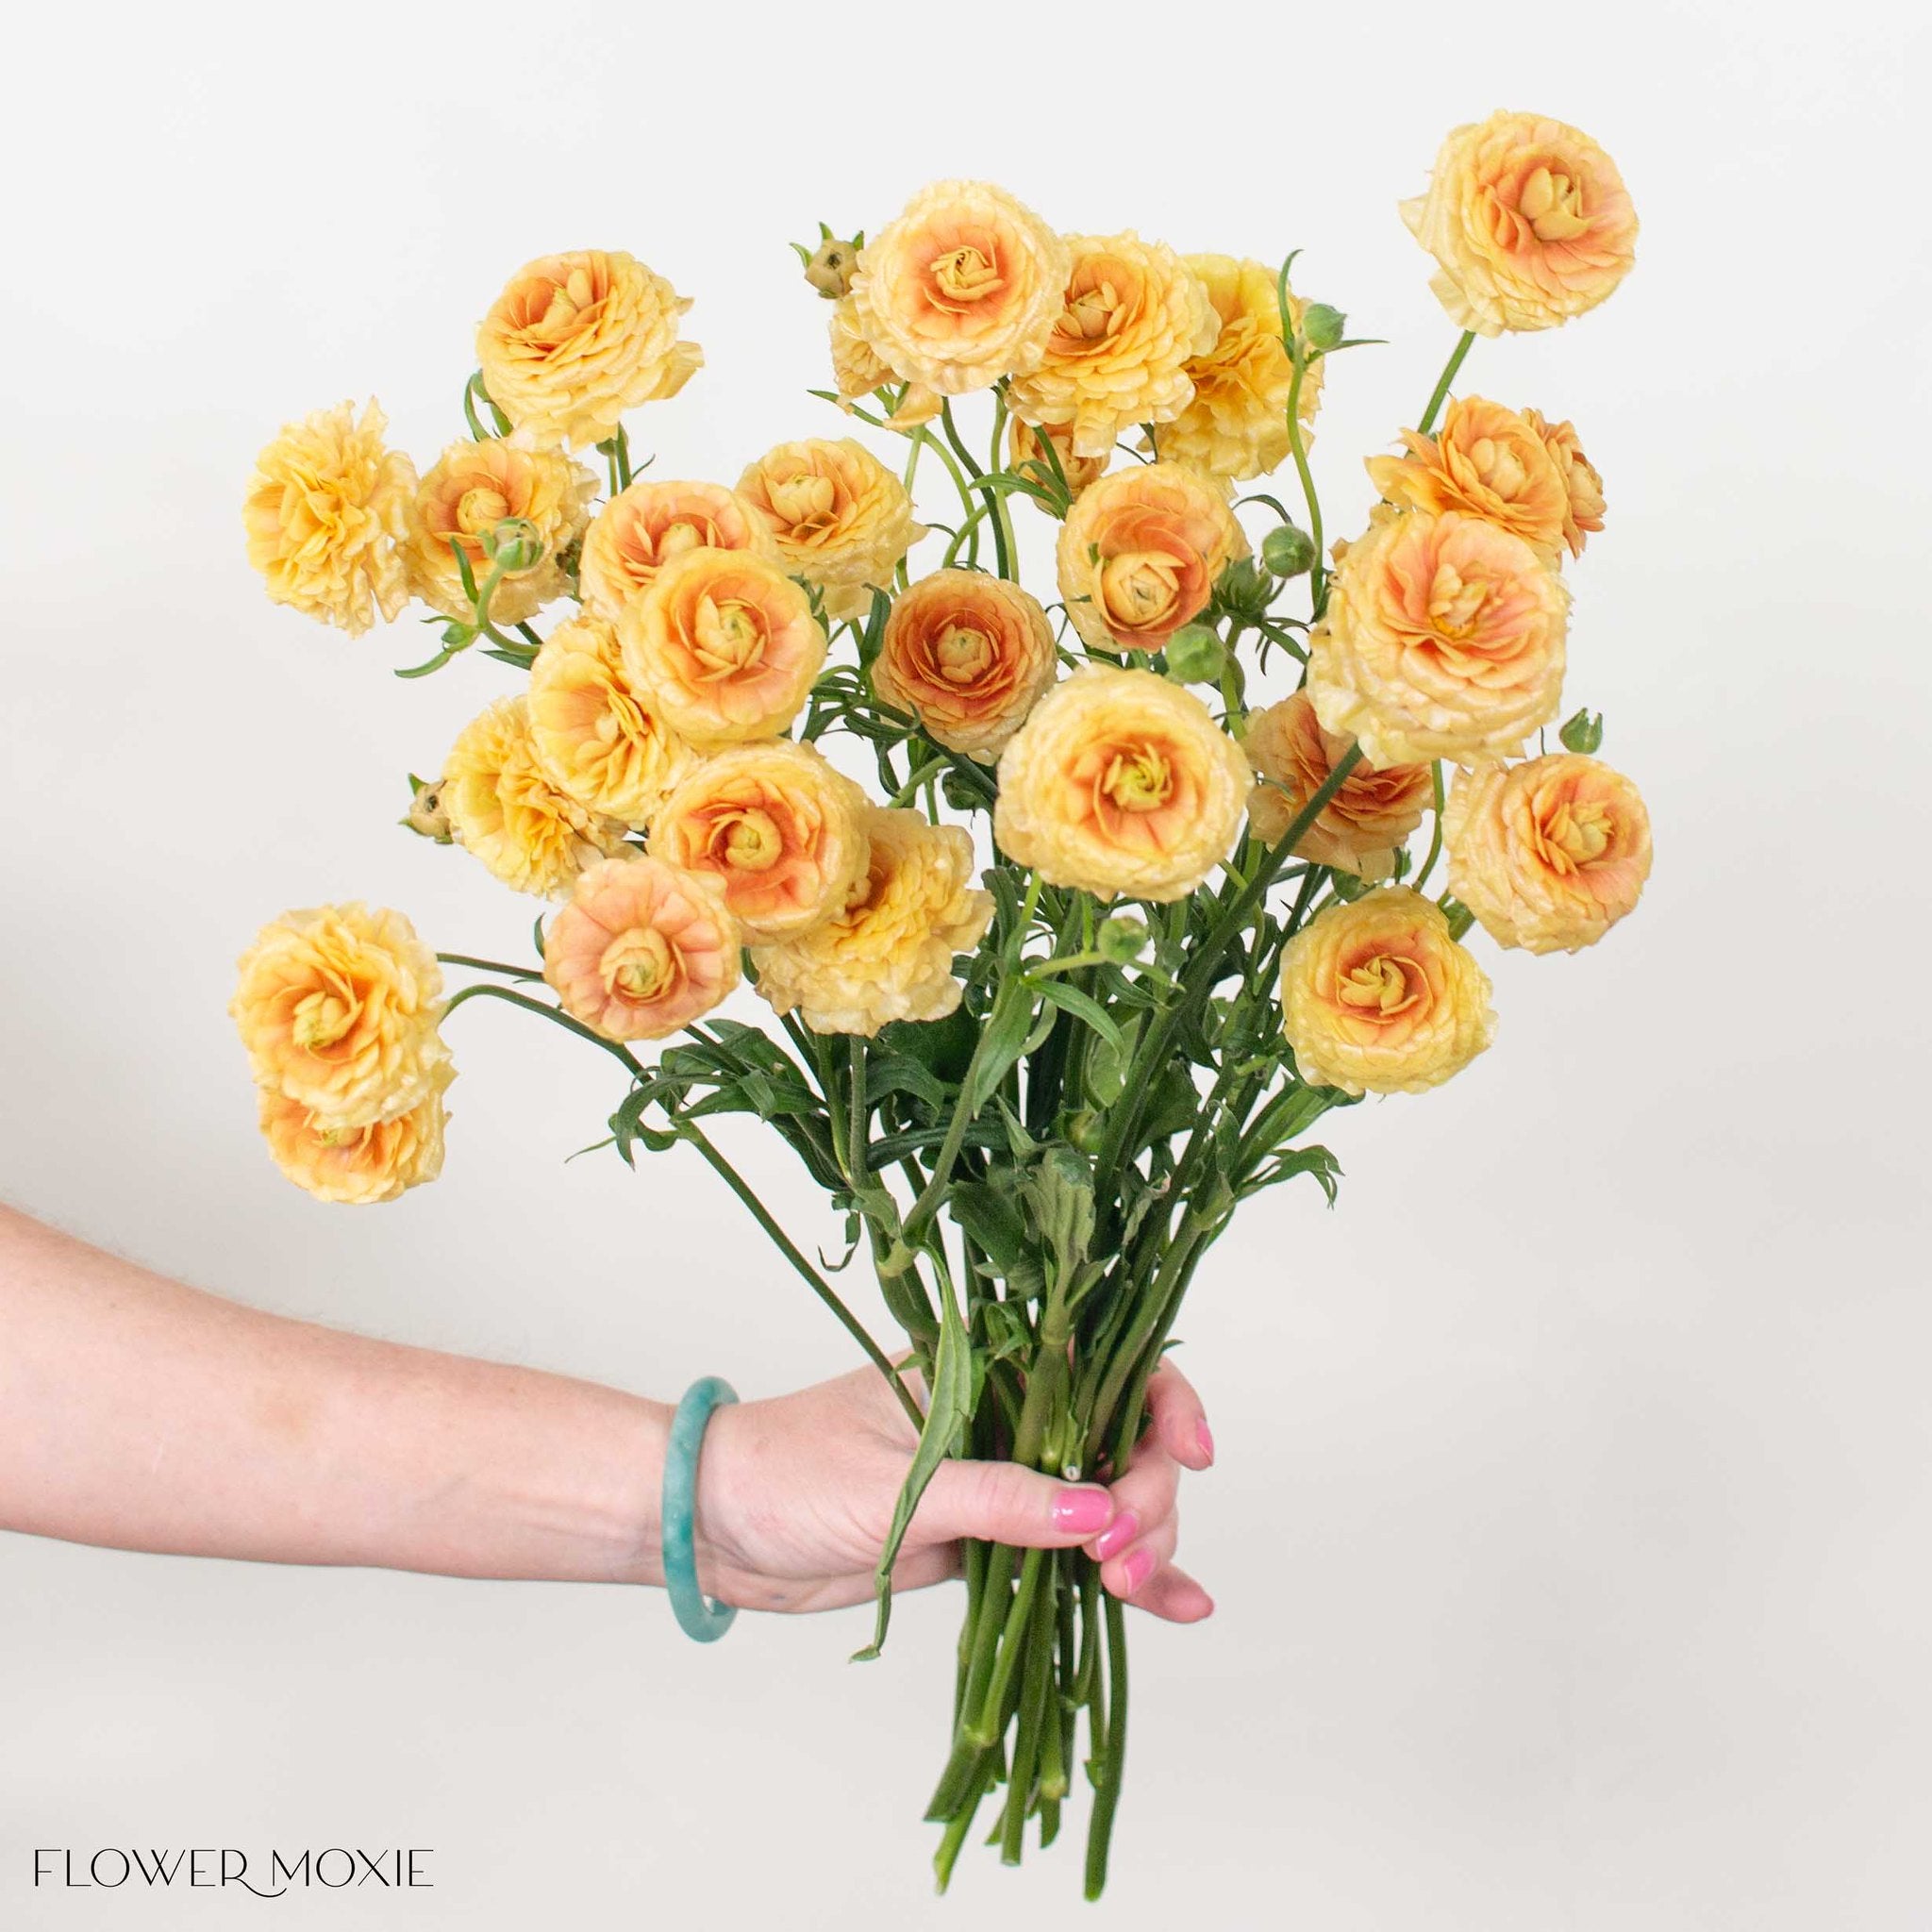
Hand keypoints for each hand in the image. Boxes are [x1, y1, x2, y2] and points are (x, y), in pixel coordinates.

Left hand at [694, 1357, 1215, 1621]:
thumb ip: (998, 1499)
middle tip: (1120, 1557)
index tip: (1191, 1457)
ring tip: (1137, 1592)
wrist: (717, 1529)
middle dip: (1147, 1497)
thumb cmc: (785, 1472)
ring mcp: (1008, 1477)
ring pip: (1110, 1503)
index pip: (1107, 1365)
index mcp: (990, 1363)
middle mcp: (1013, 1412)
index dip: (1164, 1403)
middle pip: (1125, 1442)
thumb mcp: (894, 1485)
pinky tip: (1175, 1607)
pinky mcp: (993, 1539)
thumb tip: (1097, 1512)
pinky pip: (1073, 1555)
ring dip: (1142, 1545)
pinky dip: (1124, 1578)